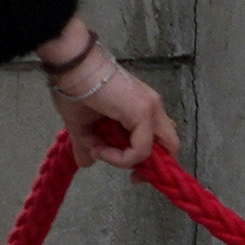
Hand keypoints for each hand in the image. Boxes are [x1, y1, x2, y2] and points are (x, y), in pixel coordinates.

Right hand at [38, 20, 179, 175]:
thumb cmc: (75, 89)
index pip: (161, 139)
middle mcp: (153, 108)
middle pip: (171, 145)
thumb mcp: (81, 125)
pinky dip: (122, 158)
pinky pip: (142, 149)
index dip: (150, 160)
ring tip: (100, 152)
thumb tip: (86, 163)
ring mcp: (151, 109)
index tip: (133, 174)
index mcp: (143, 109)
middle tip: (134, 176)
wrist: (73, 68)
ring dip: (128, 161)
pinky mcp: (143, 112)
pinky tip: (101, 149)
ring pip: (160, 150)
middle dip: (154, 166)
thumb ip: (88, 144)